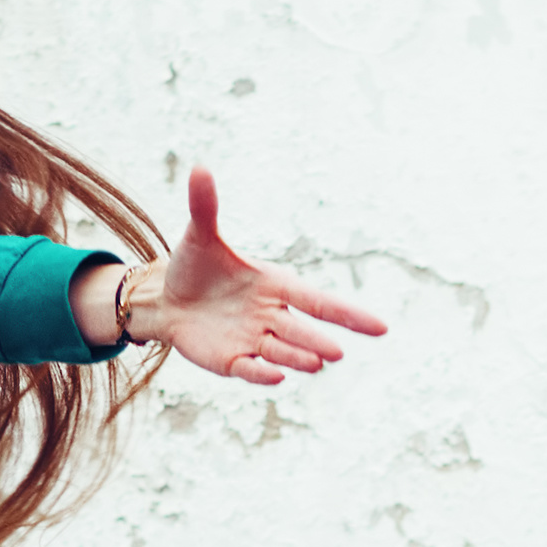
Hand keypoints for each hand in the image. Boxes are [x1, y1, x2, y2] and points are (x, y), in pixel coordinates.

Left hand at [127, 167, 386, 384]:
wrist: (166, 299)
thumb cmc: (194, 266)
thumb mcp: (199, 236)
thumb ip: (206, 207)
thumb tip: (200, 167)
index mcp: (274, 285)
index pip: (318, 301)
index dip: (348, 315)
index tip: (381, 327)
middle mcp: (270, 316)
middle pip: (302, 329)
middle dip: (319, 340)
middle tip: (338, 352)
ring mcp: (252, 341)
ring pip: (281, 351)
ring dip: (298, 357)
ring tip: (317, 363)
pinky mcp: (231, 361)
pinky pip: (250, 370)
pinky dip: (262, 374)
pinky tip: (276, 378)